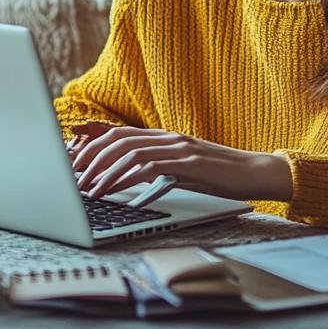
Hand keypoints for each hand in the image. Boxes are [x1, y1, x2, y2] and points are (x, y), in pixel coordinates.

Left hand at [70, 124, 293, 202]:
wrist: (255, 172)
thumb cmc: (219, 175)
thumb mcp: (182, 169)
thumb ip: (157, 169)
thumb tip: (126, 180)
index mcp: (164, 137)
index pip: (119, 135)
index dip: (92, 147)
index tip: (74, 164)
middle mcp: (168, 137)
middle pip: (118, 139)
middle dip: (90, 157)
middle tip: (72, 177)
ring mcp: (179, 148)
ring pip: (130, 152)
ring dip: (105, 172)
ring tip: (88, 190)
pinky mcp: (189, 162)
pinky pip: (151, 168)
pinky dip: (128, 180)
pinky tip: (116, 193)